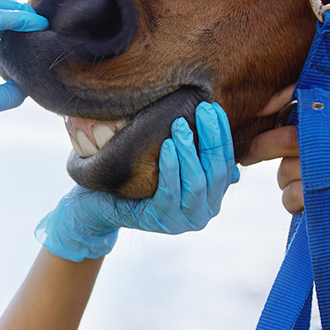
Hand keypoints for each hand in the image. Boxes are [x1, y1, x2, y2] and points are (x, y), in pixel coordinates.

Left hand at [36, 102, 240, 261]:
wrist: (103, 203)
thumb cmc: (141, 176)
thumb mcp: (172, 160)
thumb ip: (194, 146)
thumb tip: (215, 115)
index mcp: (213, 195)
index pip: (225, 162)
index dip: (222, 134)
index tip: (213, 107)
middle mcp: (204, 212)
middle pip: (216, 172)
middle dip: (210, 138)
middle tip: (201, 109)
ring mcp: (184, 221)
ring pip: (196, 184)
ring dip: (189, 151)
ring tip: (179, 125)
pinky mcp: (162, 222)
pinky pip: (170, 193)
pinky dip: (170, 168)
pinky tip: (166, 146)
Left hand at [242, 86, 329, 251]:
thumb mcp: (328, 138)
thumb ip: (302, 122)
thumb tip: (254, 111)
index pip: (307, 95)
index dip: (276, 101)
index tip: (256, 111)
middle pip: (289, 137)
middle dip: (261, 147)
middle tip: (248, 155)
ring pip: (288, 169)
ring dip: (283, 180)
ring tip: (300, 185)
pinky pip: (294, 193)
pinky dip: (290, 201)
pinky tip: (306, 203)